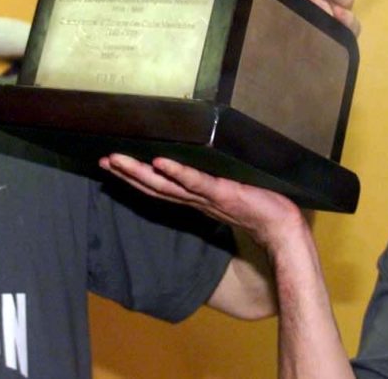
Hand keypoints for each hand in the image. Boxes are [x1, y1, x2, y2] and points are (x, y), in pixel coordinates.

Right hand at [100, 154, 304, 249]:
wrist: (284, 229)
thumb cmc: (262, 208)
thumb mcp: (232, 190)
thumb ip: (216, 179)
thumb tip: (207, 158)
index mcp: (196, 197)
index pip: (160, 186)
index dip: (136, 176)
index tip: (114, 162)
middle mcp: (195, 199)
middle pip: (154, 185)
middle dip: (127, 172)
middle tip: (103, 159)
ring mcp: (207, 197)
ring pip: (166, 184)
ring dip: (140, 172)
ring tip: (117, 159)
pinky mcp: (223, 193)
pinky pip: (196, 182)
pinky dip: (177, 173)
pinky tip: (160, 162)